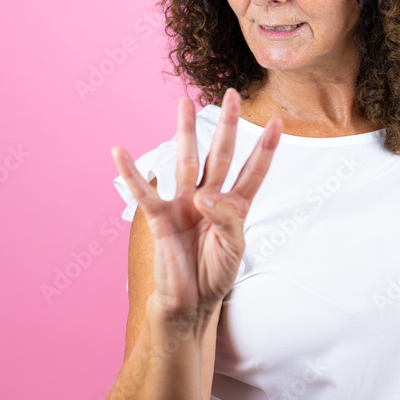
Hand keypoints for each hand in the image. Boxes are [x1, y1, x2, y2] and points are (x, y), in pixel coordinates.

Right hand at [110, 88, 281, 327]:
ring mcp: (184, 204)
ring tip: (183, 104)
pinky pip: (144, 192)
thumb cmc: (215, 275)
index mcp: (234, 206)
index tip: (279, 122)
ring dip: (186, 133)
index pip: (253, 171)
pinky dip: (132, 173)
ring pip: (187, 161)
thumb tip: (204, 196)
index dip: (266, 149)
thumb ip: (226, 219)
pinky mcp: (160, 218)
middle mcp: (209, 198)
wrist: (190, 304)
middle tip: (231, 95)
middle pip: (221, 155)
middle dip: (228, 126)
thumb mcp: (233, 249)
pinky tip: (120, 152)